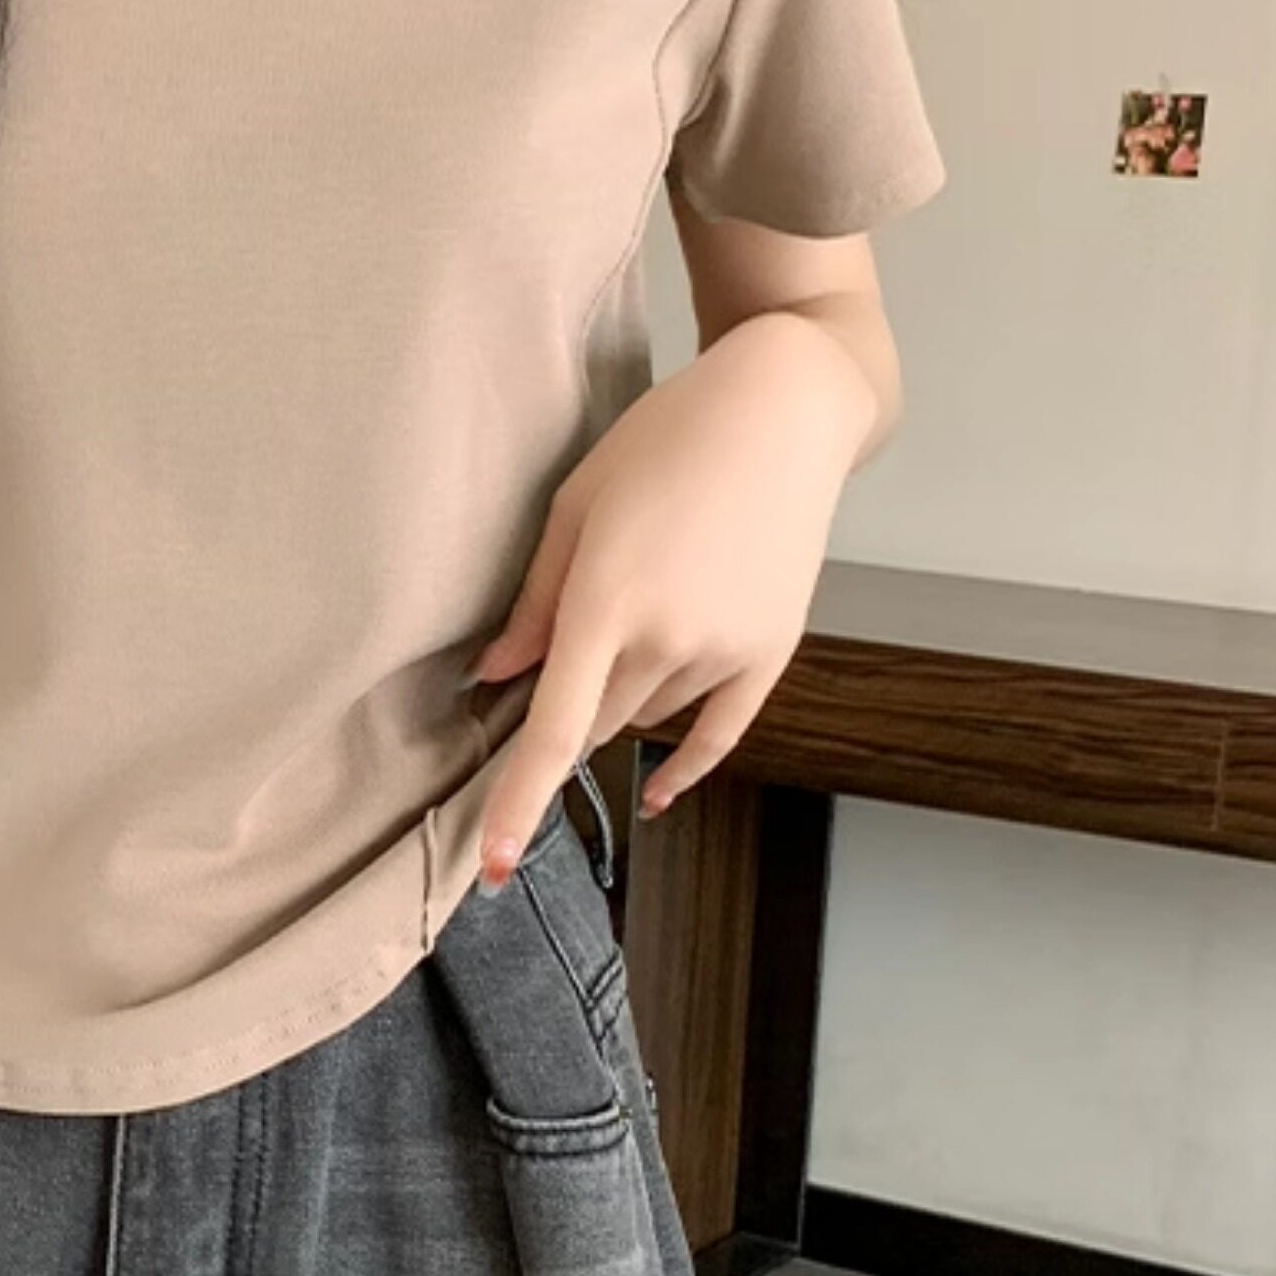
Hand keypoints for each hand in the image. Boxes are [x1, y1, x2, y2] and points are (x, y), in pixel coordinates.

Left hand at [468, 312, 879, 886]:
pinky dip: (681, 767)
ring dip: (624, 695)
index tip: (491, 866)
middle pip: (595, 721)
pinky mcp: (770, 651)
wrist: (784, 408)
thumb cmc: (665, 439)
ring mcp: (726, 651)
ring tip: (644, 605)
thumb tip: (495, 680)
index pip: (554, 729)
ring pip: (646, 718)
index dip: (517, 803)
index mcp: (609, 601)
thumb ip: (534, 602)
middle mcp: (670, 638)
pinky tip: (653, 795)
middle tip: (573, 633)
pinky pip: (717, 735)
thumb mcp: (577, 504)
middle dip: (571, 700)